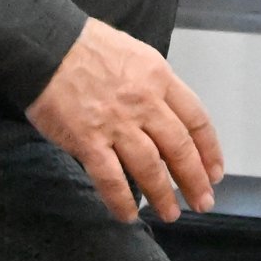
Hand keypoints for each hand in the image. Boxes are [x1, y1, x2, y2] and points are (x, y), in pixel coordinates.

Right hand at [26, 18, 224, 223]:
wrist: (46, 45)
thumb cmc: (88, 46)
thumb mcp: (136, 55)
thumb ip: (154, 85)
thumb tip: (166, 115)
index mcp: (160, 78)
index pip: (196, 120)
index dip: (210, 150)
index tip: (215, 172)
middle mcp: (145, 103)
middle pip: (179, 148)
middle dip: (194, 180)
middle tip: (202, 202)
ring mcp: (117, 123)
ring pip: (150, 167)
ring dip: (163, 195)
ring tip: (171, 213)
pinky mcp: (88, 140)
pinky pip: (110, 178)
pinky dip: (122, 200)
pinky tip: (129, 215)